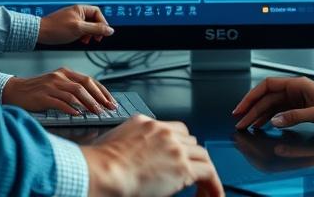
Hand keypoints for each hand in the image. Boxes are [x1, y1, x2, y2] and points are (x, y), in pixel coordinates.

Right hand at [2, 67, 115, 114]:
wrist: (16, 91)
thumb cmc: (38, 90)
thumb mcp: (58, 84)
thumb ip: (73, 89)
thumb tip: (93, 100)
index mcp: (66, 73)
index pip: (90, 80)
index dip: (102, 91)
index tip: (111, 101)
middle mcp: (60, 76)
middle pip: (84, 85)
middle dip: (98, 98)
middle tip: (107, 108)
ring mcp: (51, 86)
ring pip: (75, 93)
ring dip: (88, 104)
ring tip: (95, 113)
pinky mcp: (42, 96)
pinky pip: (60, 102)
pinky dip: (70, 109)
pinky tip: (77, 114)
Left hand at [38, 4, 113, 44]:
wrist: (39, 33)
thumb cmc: (56, 29)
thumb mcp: (80, 29)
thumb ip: (96, 29)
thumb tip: (110, 30)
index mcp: (80, 9)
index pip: (97, 13)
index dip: (102, 23)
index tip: (103, 33)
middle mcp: (77, 12)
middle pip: (93, 19)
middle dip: (96, 30)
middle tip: (96, 39)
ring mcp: (72, 18)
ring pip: (86, 25)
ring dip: (89, 34)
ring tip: (86, 40)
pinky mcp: (67, 25)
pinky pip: (79, 29)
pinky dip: (82, 35)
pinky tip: (79, 40)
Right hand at [83, 115, 222, 196]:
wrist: (104, 172)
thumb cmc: (99, 165)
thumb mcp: (111, 142)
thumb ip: (125, 143)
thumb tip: (125, 156)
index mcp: (144, 123)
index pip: (172, 129)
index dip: (178, 144)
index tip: (178, 156)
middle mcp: (162, 131)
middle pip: (189, 140)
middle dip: (191, 156)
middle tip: (192, 173)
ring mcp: (174, 147)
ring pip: (201, 154)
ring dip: (204, 170)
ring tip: (205, 188)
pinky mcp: (182, 166)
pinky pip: (208, 173)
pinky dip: (214, 185)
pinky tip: (214, 195)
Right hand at [232, 76, 313, 129]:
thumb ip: (296, 116)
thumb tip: (275, 120)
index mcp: (298, 85)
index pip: (267, 86)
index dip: (251, 97)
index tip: (241, 109)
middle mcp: (296, 89)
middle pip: (266, 97)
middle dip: (251, 109)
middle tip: (240, 122)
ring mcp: (298, 98)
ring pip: (271, 104)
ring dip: (258, 114)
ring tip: (247, 126)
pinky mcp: (301, 106)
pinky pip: (279, 110)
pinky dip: (268, 117)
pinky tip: (262, 125)